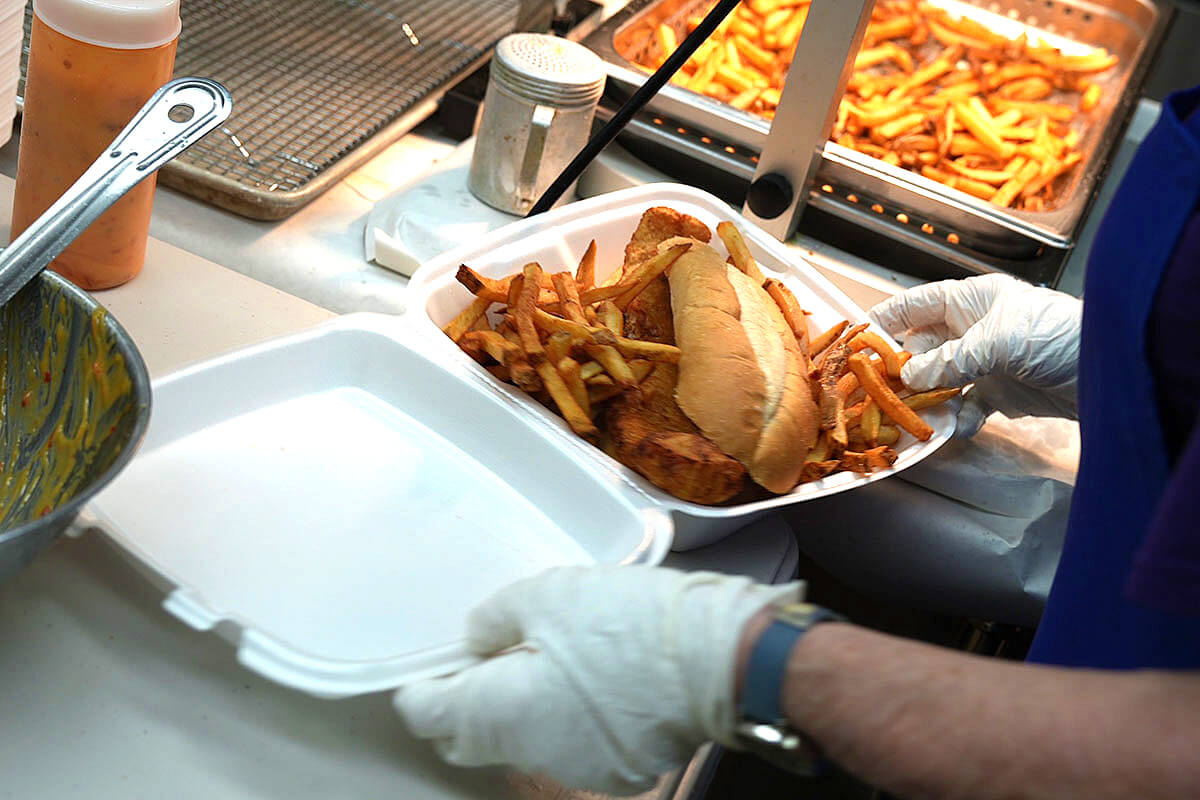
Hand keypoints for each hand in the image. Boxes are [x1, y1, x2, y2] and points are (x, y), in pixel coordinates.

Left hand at [394, 565, 798, 794]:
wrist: (718, 657)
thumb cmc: (627, 621)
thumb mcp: (546, 594)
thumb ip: (495, 619)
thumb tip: (478, 639)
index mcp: (500, 712)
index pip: (427, 715)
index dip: (421, 686)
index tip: (431, 664)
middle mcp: (530, 753)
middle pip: (470, 739)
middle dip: (464, 704)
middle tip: (488, 657)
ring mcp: (576, 769)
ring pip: (523, 745)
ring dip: (520, 713)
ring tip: (550, 661)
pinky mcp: (618, 774)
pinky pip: (571, 750)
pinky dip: (567, 724)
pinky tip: (593, 686)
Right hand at [869, 274, 1080, 435]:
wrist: (1113, 373)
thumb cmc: (1058, 336)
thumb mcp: (998, 342)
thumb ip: (950, 360)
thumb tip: (908, 378)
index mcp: (973, 301)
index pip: (919, 304)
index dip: (888, 318)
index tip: (861, 339)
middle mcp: (975, 329)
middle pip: (923, 347)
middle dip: (903, 369)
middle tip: (881, 391)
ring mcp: (987, 362)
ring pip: (941, 380)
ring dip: (927, 399)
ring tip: (912, 416)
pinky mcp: (1002, 393)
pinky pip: (967, 407)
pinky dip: (958, 419)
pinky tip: (954, 430)